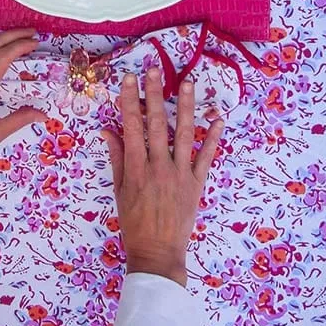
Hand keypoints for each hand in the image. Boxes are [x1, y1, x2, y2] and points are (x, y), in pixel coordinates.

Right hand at [102, 69, 223, 287]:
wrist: (157, 254)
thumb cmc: (134, 222)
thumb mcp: (120, 191)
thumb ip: (117, 158)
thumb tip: (107, 131)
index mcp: (136, 169)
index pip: (131, 128)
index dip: (129, 101)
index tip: (128, 79)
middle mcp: (159, 167)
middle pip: (156, 125)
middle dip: (154, 95)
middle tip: (153, 71)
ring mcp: (181, 174)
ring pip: (184, 135)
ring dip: (186, 107)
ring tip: (187, 83)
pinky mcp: (197, 183)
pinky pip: (207, 157)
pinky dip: (213, 138)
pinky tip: (218, 119)